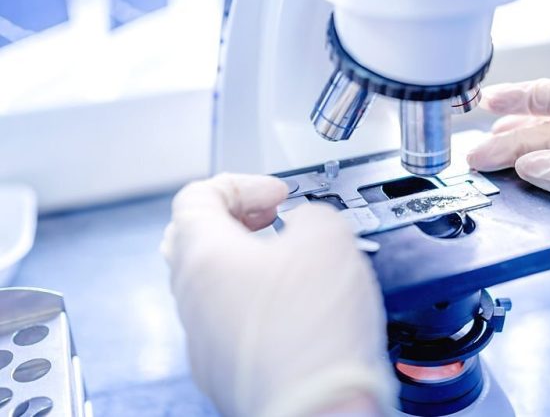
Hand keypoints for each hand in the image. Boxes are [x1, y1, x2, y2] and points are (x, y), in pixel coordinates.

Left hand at [161, 173, 395, 415]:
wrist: (318, 409)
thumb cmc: (313, 334)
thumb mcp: (328, 237)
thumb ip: (312, 213)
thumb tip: (305, 223)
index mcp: (204, 256)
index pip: (196, 197)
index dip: (241, 184)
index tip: (273, 194)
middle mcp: (192, 298)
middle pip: (195, 239)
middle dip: (236, 220)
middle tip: (271, 219)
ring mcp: (203, 338)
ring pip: (212, 284)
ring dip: (246, 262)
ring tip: (290, 263)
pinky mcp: (222, 368)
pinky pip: (228, 322)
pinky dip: (254, 303)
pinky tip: (294, 308)